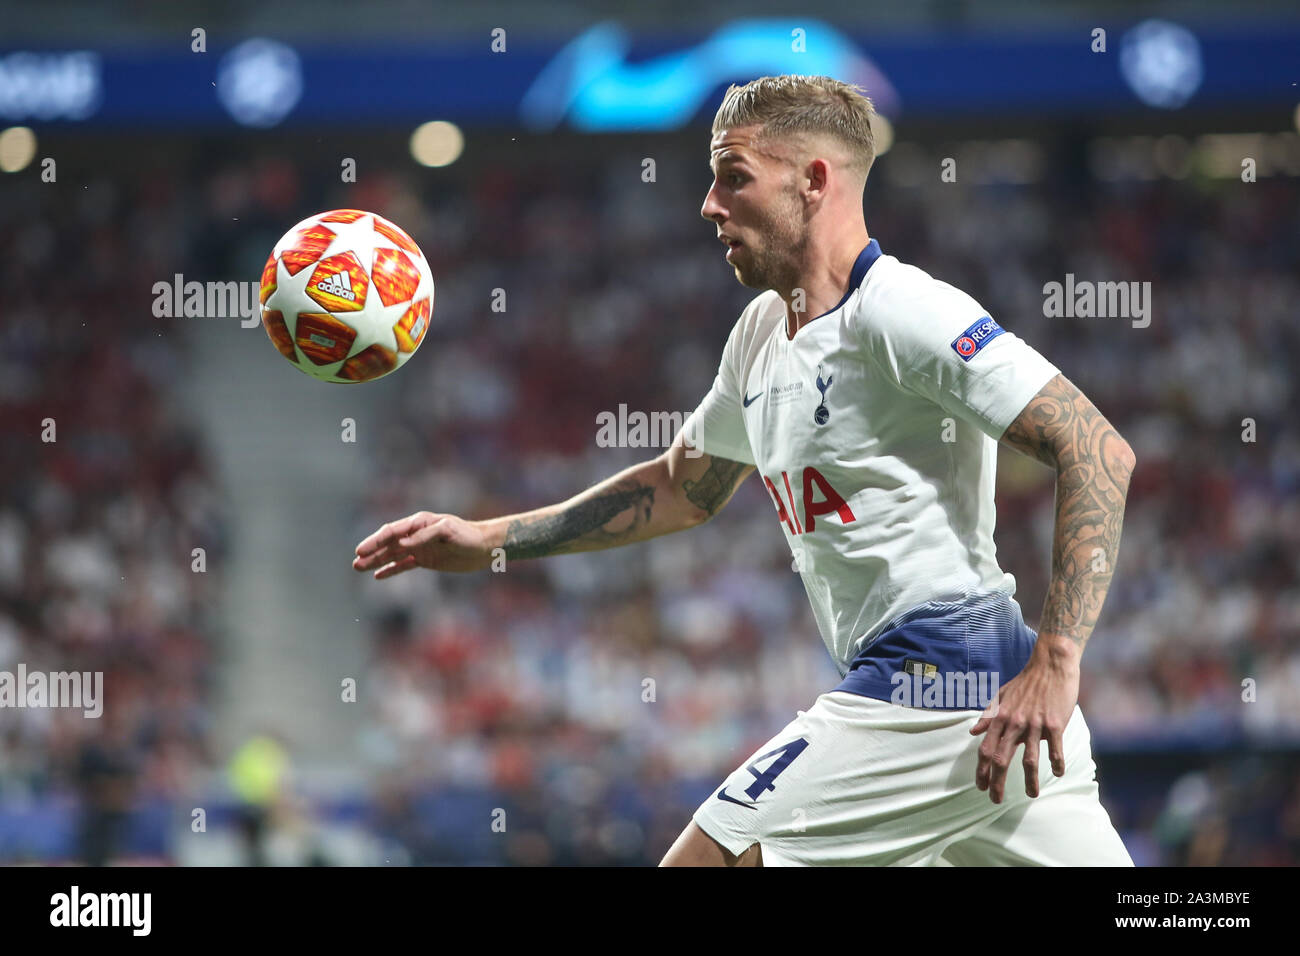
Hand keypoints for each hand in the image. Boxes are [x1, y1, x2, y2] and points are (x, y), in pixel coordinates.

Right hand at [352, 511, 494, 577]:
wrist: (485, 547)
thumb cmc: (468, 535)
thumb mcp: (448, 532)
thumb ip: (424, 537)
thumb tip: (402, 545)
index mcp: (419, 523)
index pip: (392, 532)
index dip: (375, 541)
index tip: (361, 551)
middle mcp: (416, 534)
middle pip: (388, 543)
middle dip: (371, 552)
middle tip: (355, 562)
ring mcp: (420, 547)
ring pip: (393, 555)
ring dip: (376, 562)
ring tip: (359, 568)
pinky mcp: (426, 560)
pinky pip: (404, 565)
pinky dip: (391, 570)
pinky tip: (378, 576)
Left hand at [969, 641, 1079, 802]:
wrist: (1051, 665)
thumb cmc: (1026, 682)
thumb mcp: (1002, 696)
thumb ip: (988, 715)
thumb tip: (972, 731)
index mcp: (1000, 718)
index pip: (985, 749)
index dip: (981, 770)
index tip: (980, 786)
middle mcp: (1014, 723)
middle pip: (1001, 759)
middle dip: (997, 783)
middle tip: (995, 800)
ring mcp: (1035, 724)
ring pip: (1029, 760)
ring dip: (1030, 781)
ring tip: (1032, 795)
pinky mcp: (1054, 723)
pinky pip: (1055, 749)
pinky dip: (1056, 763)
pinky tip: (1058, 773)